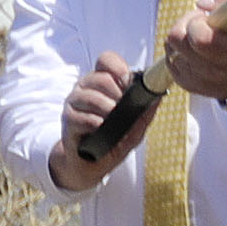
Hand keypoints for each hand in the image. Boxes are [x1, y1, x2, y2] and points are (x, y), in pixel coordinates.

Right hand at [52, 53, 141, 191]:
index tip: (127, 81)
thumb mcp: (135, 127)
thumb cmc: (113, 141)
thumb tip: (159, 95)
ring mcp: (74, 103)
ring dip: (106, 109)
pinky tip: (100, 129)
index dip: (117, 67)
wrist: (91, 164)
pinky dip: (94, 123)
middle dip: (115, 93)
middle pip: (99, 77)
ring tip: (111, 120)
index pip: (106, 60)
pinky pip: (80, 116)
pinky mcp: (67, 120)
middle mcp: (86, 89)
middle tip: (121, 107)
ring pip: (89, 96)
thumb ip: (145, 112)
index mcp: (102, 83)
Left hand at [159, 3, 226, 107]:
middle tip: (201, 24)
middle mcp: (212, 70)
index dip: (197, 21)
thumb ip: (226, 0)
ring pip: (170, 47)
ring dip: (182, 38)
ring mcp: (196, 80)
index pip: (199, 37)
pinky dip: (178, 50)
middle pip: (176, 38)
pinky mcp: (186, 84)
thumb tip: (201, 4)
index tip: (207, 18)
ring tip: (200, 38)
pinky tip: (195, 50)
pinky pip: (169, 58)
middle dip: (186, 24)